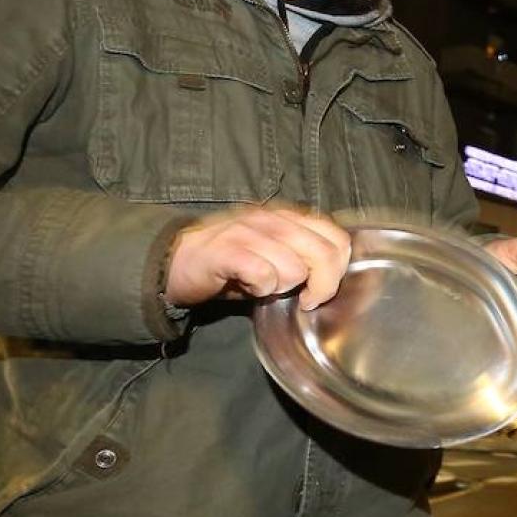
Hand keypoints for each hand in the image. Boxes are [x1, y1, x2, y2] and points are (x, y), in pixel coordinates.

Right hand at [165, 207, 352, 309]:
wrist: (178, 260)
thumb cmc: (233, 262)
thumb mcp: (275, 253)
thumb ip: (304, 256)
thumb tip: (335, 277)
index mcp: (290, 217)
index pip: (338, 238)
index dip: (338, 269)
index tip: (320, 288)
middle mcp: (273, 218)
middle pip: (325, 254)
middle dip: (322, 286)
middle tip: (304, 300)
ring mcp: (249, 231)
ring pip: (295, 268)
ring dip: (283, 286)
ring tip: (264, 285)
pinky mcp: (227, 250)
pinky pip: (264, 275)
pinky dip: (261, 289)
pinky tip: (249, 288)